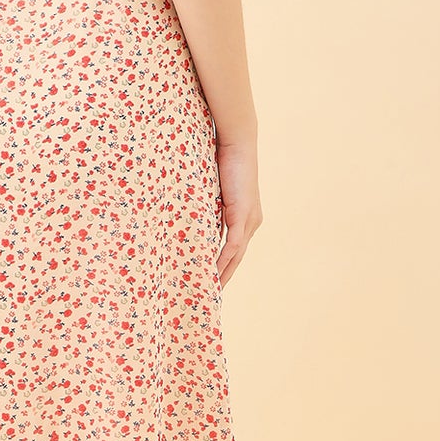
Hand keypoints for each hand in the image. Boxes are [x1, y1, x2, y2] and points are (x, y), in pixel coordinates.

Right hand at [215, 135, 262, 288]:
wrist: (237, 143)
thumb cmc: (223, 160)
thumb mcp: (213, 189)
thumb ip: (205, 205)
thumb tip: (188, 215)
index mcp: (246, 218)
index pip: (235, 250)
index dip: (225, 268)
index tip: (211, 283)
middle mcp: (252, 223)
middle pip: (237, 259)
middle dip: (224, 278)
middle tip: (209, 297)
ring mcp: (250, 221)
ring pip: (236, 256)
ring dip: (223, 274)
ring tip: (209, 291)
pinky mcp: (243, 215)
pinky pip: (232, 245)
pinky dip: (222, 260)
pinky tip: (211, 273)